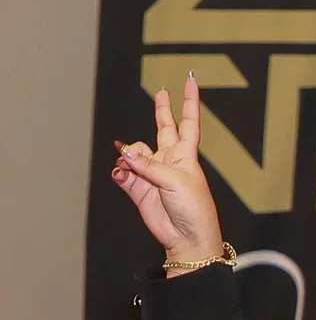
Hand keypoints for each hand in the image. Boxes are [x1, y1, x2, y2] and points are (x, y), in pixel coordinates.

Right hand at [110, 74, 221, 263]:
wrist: (186, 238)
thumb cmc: (193, 209)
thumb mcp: (175, 181)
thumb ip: (149, 165)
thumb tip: (125, 152)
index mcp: (185, 155)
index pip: (188, 122)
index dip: (189, 102)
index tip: (191, 81)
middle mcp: (169, 160)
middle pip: (164, 128)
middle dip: (162, 111)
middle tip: (161, 92)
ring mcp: (153, 174)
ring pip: (134, 152)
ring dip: (128, 155)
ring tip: (129, 166)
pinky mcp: (139, 189)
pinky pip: (123, 172)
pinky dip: (119, 171)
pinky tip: (121, 173)